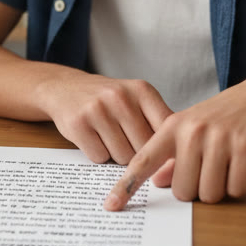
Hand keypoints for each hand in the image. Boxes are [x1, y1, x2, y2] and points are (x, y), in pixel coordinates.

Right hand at [35, 71, 172, 163]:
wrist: (65, 88)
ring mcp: (97, 110)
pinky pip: (99, 157)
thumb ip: (158, 121)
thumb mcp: (137, 99)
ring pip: (122, 157)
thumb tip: (179, 157)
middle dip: (137, 152)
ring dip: (117, 155)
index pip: (166, 130)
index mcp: (142, 90)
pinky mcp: (78, 124)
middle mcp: (120, 97)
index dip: (164, 146)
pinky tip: (93, 138)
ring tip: (109, 137)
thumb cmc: (109, 100)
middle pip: (144, 148)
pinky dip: (98, 154)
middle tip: (126, 141)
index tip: (160, 153)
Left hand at [104, 70, 245, 207]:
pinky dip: (239, 185)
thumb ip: (174, 154)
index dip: (126, 186)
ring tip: (227, 165)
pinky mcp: (245, 148)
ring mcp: (219, 139)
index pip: (144, 160)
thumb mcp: (194, 127)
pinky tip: (242, 166)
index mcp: (174, 126)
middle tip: (210, 169)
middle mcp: (193, 132)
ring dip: (220, 189)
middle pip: (183, 190)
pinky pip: (234, 188)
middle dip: (197, 190)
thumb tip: (159, 182)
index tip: (111, 205)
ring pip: (209, 193)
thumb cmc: (228, 114)